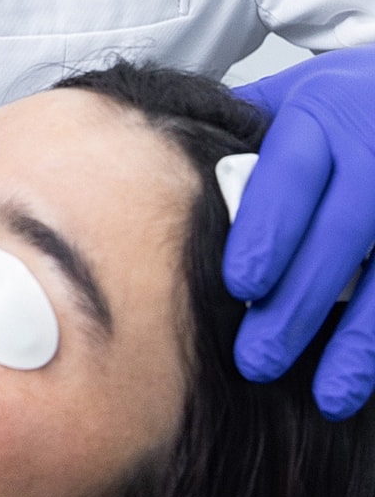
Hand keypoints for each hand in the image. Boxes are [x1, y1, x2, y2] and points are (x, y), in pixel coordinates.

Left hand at [225, 45, 374, 418]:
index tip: (240, 288)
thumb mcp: (285, 100)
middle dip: (298, 305)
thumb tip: (143, 180)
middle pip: (341, 234)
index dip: (266, 234)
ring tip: (328, 396)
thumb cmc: (334, 105)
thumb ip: (232, 141)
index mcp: (321, 111)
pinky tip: (361, 379)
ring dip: (359, 339)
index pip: (289, 176)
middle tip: (257, 363)